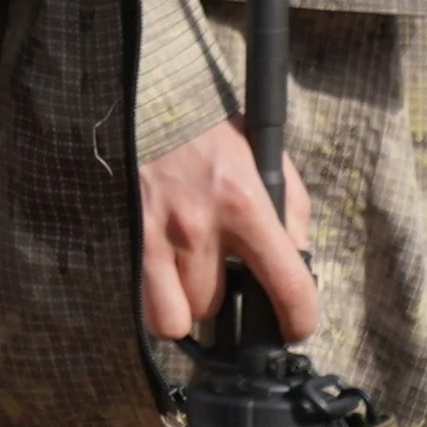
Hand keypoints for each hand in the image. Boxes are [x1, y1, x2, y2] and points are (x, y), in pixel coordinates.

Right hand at [138, 117, 314, 341]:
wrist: (151, 99)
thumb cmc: (214, 132)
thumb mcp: (268, 161)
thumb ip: (289, 216)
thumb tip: (296, 268)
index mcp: (244, 204)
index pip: (286, 286)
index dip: (298, 320)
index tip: (294, 327)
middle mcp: (198, 226)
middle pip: (217, 309)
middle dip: (226, 301)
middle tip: (225, 277)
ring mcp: (155, 234)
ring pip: (176, 317)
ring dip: (188, 303)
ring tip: (192, 277)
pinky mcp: (127, 235)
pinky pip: (144, 305)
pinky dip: (158, 301)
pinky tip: (167, 278)